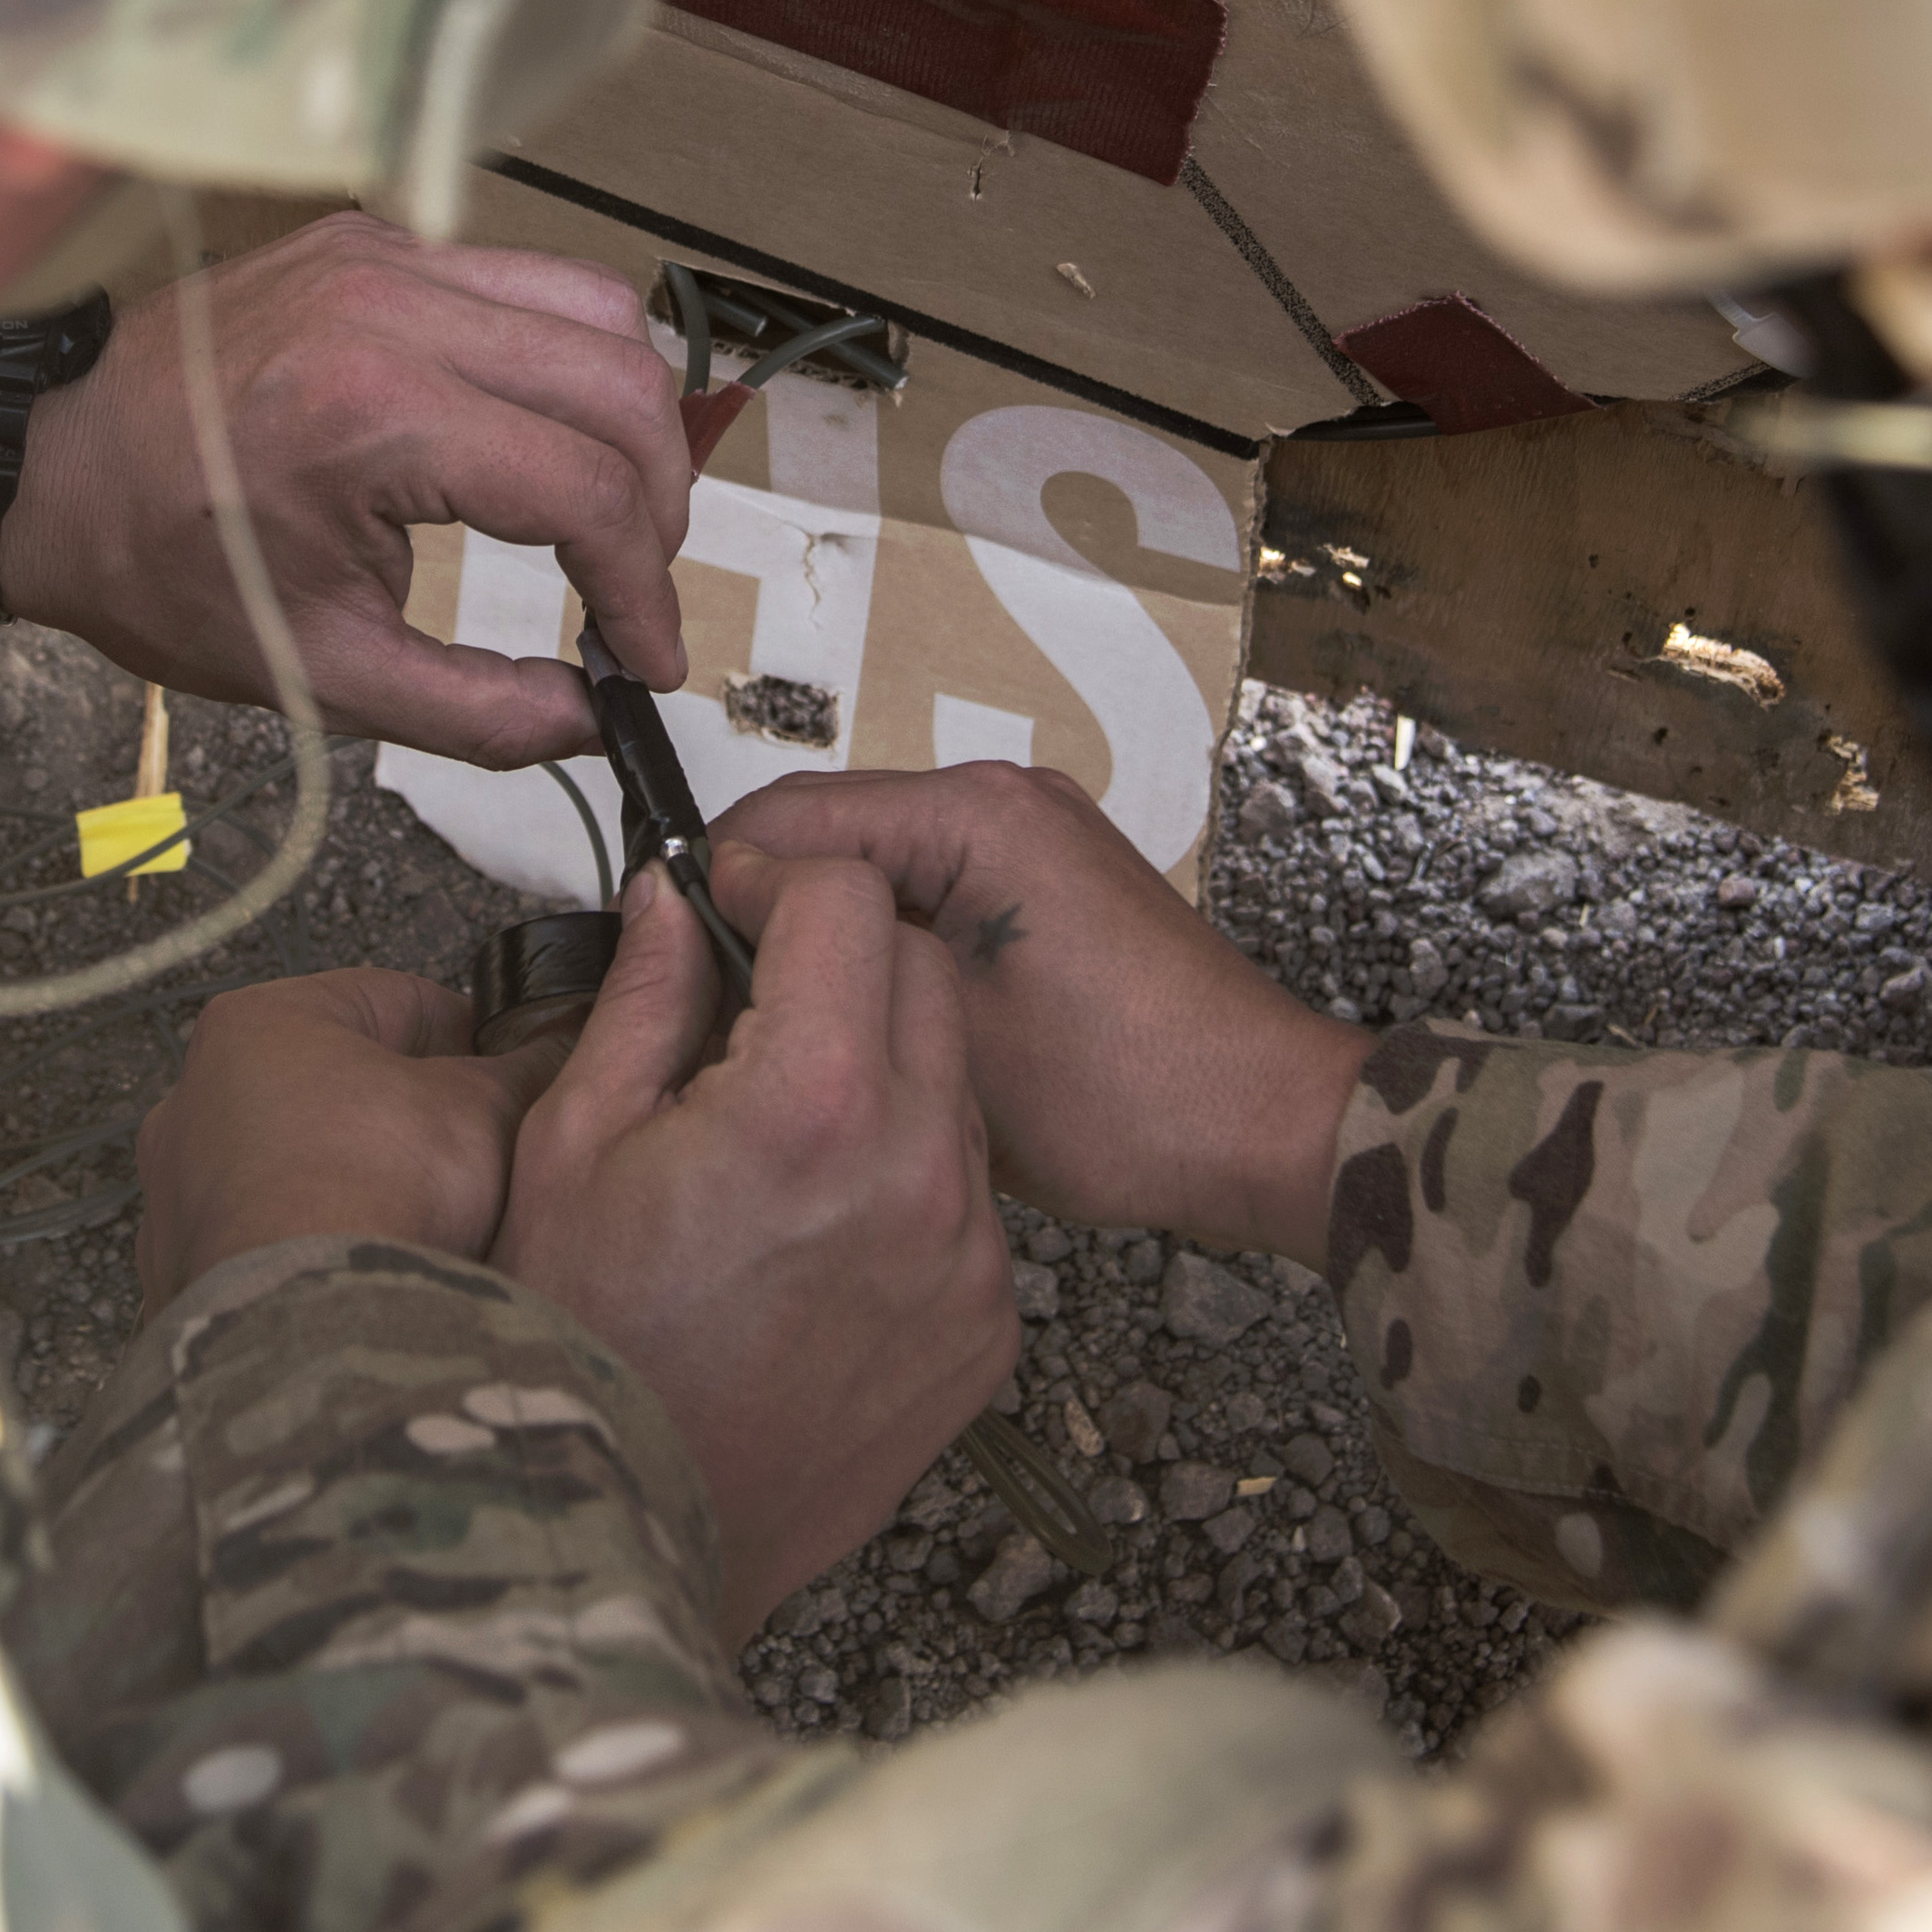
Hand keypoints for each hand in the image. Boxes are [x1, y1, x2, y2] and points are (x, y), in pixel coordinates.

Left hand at [0, 211, 694, 765]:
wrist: (40, 462)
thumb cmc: (157, 562)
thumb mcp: (319, 674)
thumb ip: (476, 713)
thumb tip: (593, 721)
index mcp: (370, 417)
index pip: (588, 490)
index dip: (645, 589)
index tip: (647, 661)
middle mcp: (392, 309)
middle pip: (626, 384)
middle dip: (660, 503)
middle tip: (631, 589)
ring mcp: (389, 255)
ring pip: (601, 310)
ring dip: (631, 421)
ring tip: (601, 512)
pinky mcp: (380, 239)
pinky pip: (531, 282)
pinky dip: (565, 364)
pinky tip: (531, 440)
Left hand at [132, 968, 567, 1313]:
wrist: (310, 1325)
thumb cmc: (378, 1188)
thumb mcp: (486, 1107)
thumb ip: (526, 1067)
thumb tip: (558, 1046)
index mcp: (261, 1023)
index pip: (391, 1000)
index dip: (468, 1031)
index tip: (506, 1065)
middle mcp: (195, 1097)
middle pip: (333, 1085)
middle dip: (405, 1112)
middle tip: (474, 1145)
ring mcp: (176, 1191)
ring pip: (295, 1167)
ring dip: (357, 1181)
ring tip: (426, 1217)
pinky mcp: (180, 1269)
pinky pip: (267, 1242)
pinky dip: (314, 1247)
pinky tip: (368, 1267)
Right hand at [495, 861, 1013, 1646]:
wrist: (623, 1536)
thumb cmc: (577, 1351)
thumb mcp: (571, 1144)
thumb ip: (644, 999)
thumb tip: (675, 902)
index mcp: (810, 1103)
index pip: (848, 900)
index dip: (781, 879)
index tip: (735, 899)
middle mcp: (917, 1169)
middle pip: (919, 973)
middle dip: (840, 958)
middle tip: (751, 1003)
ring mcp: (968, 1255)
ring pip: (950, 1084)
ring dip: (877, 1070)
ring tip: (773, 1137)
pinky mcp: (990, 1325)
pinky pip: (964, 1199)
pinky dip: (903, 1181)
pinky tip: (811, 1230)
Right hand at [712, 764, 1373, 1269]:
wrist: (1266, 1129)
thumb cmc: (1129, 1097)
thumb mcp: (945, 1042)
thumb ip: (828, 973)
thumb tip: (719, 937)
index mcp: (974, 813)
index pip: (788, 814)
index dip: (713, 888)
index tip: (665, 968)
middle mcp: (1006, 801)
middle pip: (830, 837)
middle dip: (768, 918)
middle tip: (709, 1013)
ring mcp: (1034, 844)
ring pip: (877, 877)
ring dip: (827, 943)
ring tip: (780, 1030)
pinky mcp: (1049, 893)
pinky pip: (934, 901)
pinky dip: (887, 956)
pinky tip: (863, 1031)